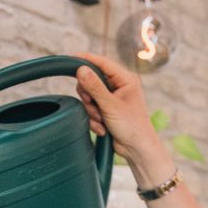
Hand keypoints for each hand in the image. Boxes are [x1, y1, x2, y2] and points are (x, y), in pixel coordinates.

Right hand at [73, 52, 166, 167]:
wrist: (137, 149)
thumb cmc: (132, 126)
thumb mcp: (110, 105)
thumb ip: (94, 87)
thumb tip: (80, 69)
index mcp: (125, 79)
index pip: (102, 62)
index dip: (86, 59)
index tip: (70, 57)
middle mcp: (118, 86)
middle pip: (91, 80)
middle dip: (89, 97)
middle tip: (92, 106)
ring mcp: (112, 98)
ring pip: (89, 96)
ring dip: (91, 111)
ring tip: (101, 121)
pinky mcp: (106, 110)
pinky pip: (91, 109)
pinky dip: (93, 119)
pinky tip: (102, 128)